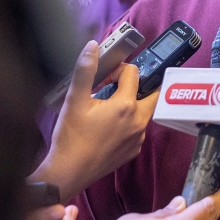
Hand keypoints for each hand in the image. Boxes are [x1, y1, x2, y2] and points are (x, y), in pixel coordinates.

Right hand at [29, 40, 158, 201]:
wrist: (68, 172)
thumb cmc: (70, 138)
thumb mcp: (74, 100)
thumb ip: (85, 70)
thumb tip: (92, 47)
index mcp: (126, 106)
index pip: (133, 73)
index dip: (118, 70)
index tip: (105, 78)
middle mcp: (138, 122)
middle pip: (151, 93)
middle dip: (139, 85)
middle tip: (119, 86)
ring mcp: (138, 138)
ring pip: (144, 112)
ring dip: (133, 104)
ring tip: (110, 107)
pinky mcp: (133, 151)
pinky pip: (138, 130)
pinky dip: (129, 123)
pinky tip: (109, 126)